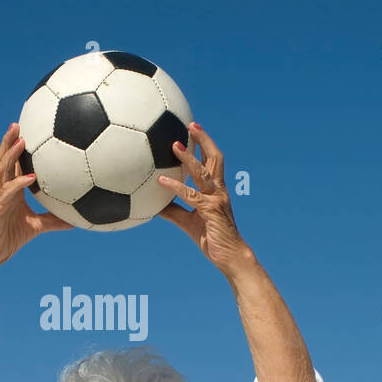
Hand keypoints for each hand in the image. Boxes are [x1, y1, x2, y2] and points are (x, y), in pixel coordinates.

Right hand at [0, 123, 70, 269]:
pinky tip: (31, 177)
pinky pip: (8, 192)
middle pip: (3, 159)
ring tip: (20, 140)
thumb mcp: (38, 227)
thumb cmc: (10, 238)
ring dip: (11, 154)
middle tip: (17, 124)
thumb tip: (76, 220)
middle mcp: (2, 188)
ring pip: (1, 170)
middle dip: (8, 141)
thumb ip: (54, 220)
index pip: (13, 163)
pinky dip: (19, 183)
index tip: (27, 129)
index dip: (17, 146)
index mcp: (11, 189)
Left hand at [155, 123, 250, 275]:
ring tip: (174, 145)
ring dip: (188, 158)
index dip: (204, 144)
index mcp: (215, 190)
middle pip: (214, 158)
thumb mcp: (187, 222)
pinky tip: (161, 182)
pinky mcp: (210, 211)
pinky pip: (191, 195)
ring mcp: (216, 199)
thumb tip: (151, 202)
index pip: (212, 161)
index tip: (192, 129)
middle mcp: (218, 190)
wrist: (230, 257)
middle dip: (203, 139)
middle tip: (191, 124)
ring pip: (203, 173)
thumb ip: (172, 210)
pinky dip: (175, 187)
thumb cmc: (211, 239)